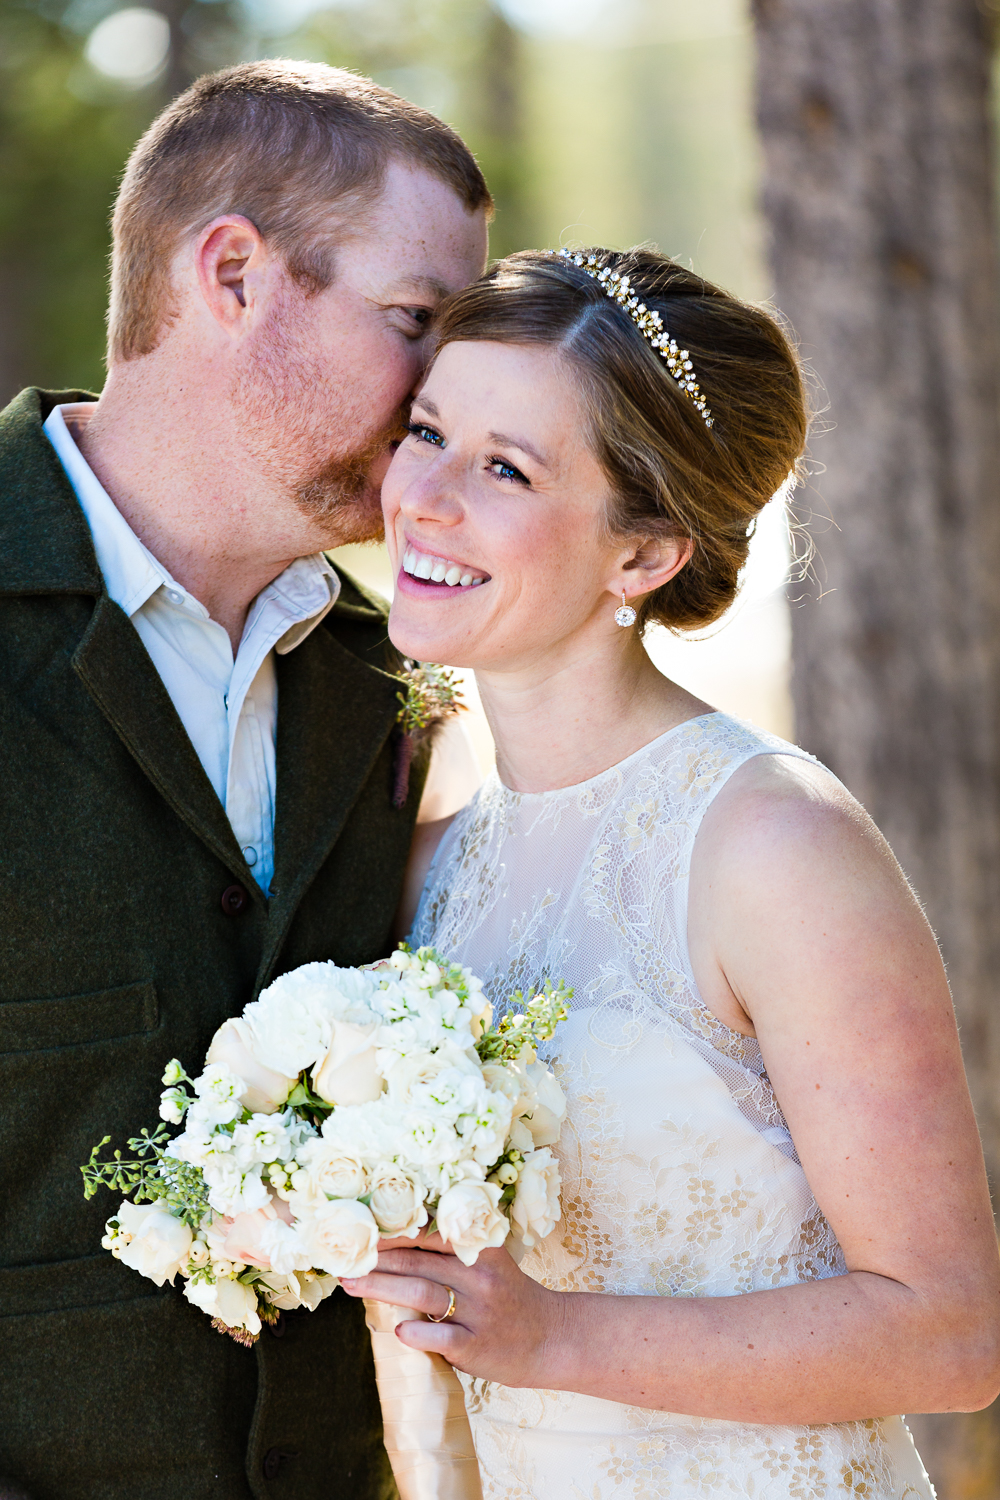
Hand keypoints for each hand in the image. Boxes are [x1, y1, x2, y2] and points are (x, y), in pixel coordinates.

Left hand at [341, 1235, 568, 1387]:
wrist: (552, 1338)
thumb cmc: (510, 1298)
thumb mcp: (489, 1263)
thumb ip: (451, 1253)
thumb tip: (395, 1244)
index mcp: (482, 1248)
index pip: (429, 1233)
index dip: (392, 1231)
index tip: (360, 1230)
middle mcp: (480, 1275)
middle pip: (417, 1262)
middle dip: (375, 1260)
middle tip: (343, 1260)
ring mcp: (480, 1311)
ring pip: (422, 1293)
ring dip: (381, 1288)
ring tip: (351, 1286)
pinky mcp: (478, 1345)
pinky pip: (442, 1336)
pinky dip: (417, 1332)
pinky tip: (397, 1331)